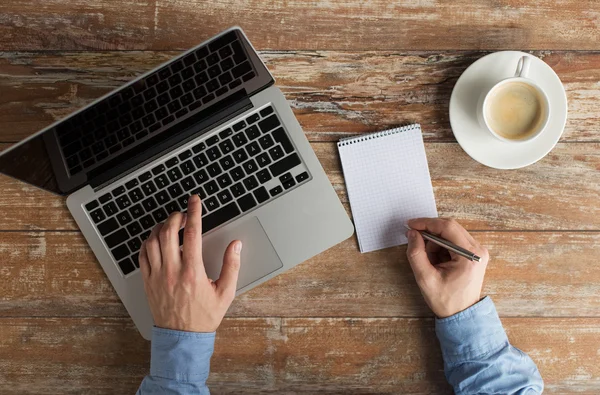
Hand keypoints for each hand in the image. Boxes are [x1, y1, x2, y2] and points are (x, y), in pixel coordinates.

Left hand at [139, 195, 241, 331]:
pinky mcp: (147, 282)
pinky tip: (156, 240)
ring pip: (152, 241)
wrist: (182, 337)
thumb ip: (232, 266)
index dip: (194, 212)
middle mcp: (172, 271)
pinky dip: (147, 242)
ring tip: (170, 224)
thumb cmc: (205, 316)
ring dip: (161, 227)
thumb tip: (235, 245)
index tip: (195, 200)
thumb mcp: (226, 292)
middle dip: (176, 217)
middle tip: (183, 213)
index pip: (193, 234)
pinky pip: (142, 255)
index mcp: (193, 272)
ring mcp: (157, 276)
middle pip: (168, 232)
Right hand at [405, 218, 488, 317]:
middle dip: (430, 234)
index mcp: (470, 255)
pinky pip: (454, 241)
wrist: (461, 315)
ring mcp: (478, 251)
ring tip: (430, 261)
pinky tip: (437, 261)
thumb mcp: (425, 278)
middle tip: (415, 242)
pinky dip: (441, 247)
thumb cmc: (446, 300)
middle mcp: (478, 250)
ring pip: (450, 233)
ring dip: (435, 242)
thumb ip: (416, 253)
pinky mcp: (474, 254)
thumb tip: (412, 233)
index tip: (410, 225)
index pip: (447, 227)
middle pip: (450, 228)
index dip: (427, 223)